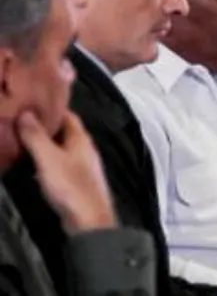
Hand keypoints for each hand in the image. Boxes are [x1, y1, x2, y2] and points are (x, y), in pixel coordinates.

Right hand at [17, 111, 114, 233]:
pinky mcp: (76, 182)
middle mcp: (84, 149)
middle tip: (22, 121)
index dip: (52, 107)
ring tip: (22, 140)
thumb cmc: (70, 185)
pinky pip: (59, 164)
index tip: (32, 102)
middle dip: (45, 126)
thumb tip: (26, 112)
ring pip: (61, 149)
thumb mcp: (48, 158)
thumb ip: (36, 136)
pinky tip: (33, 166)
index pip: (68, 115)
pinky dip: (46, 161)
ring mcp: (82, 166)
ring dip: (44, 144)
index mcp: (81, 139)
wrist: (88, 220)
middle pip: (64, 132)